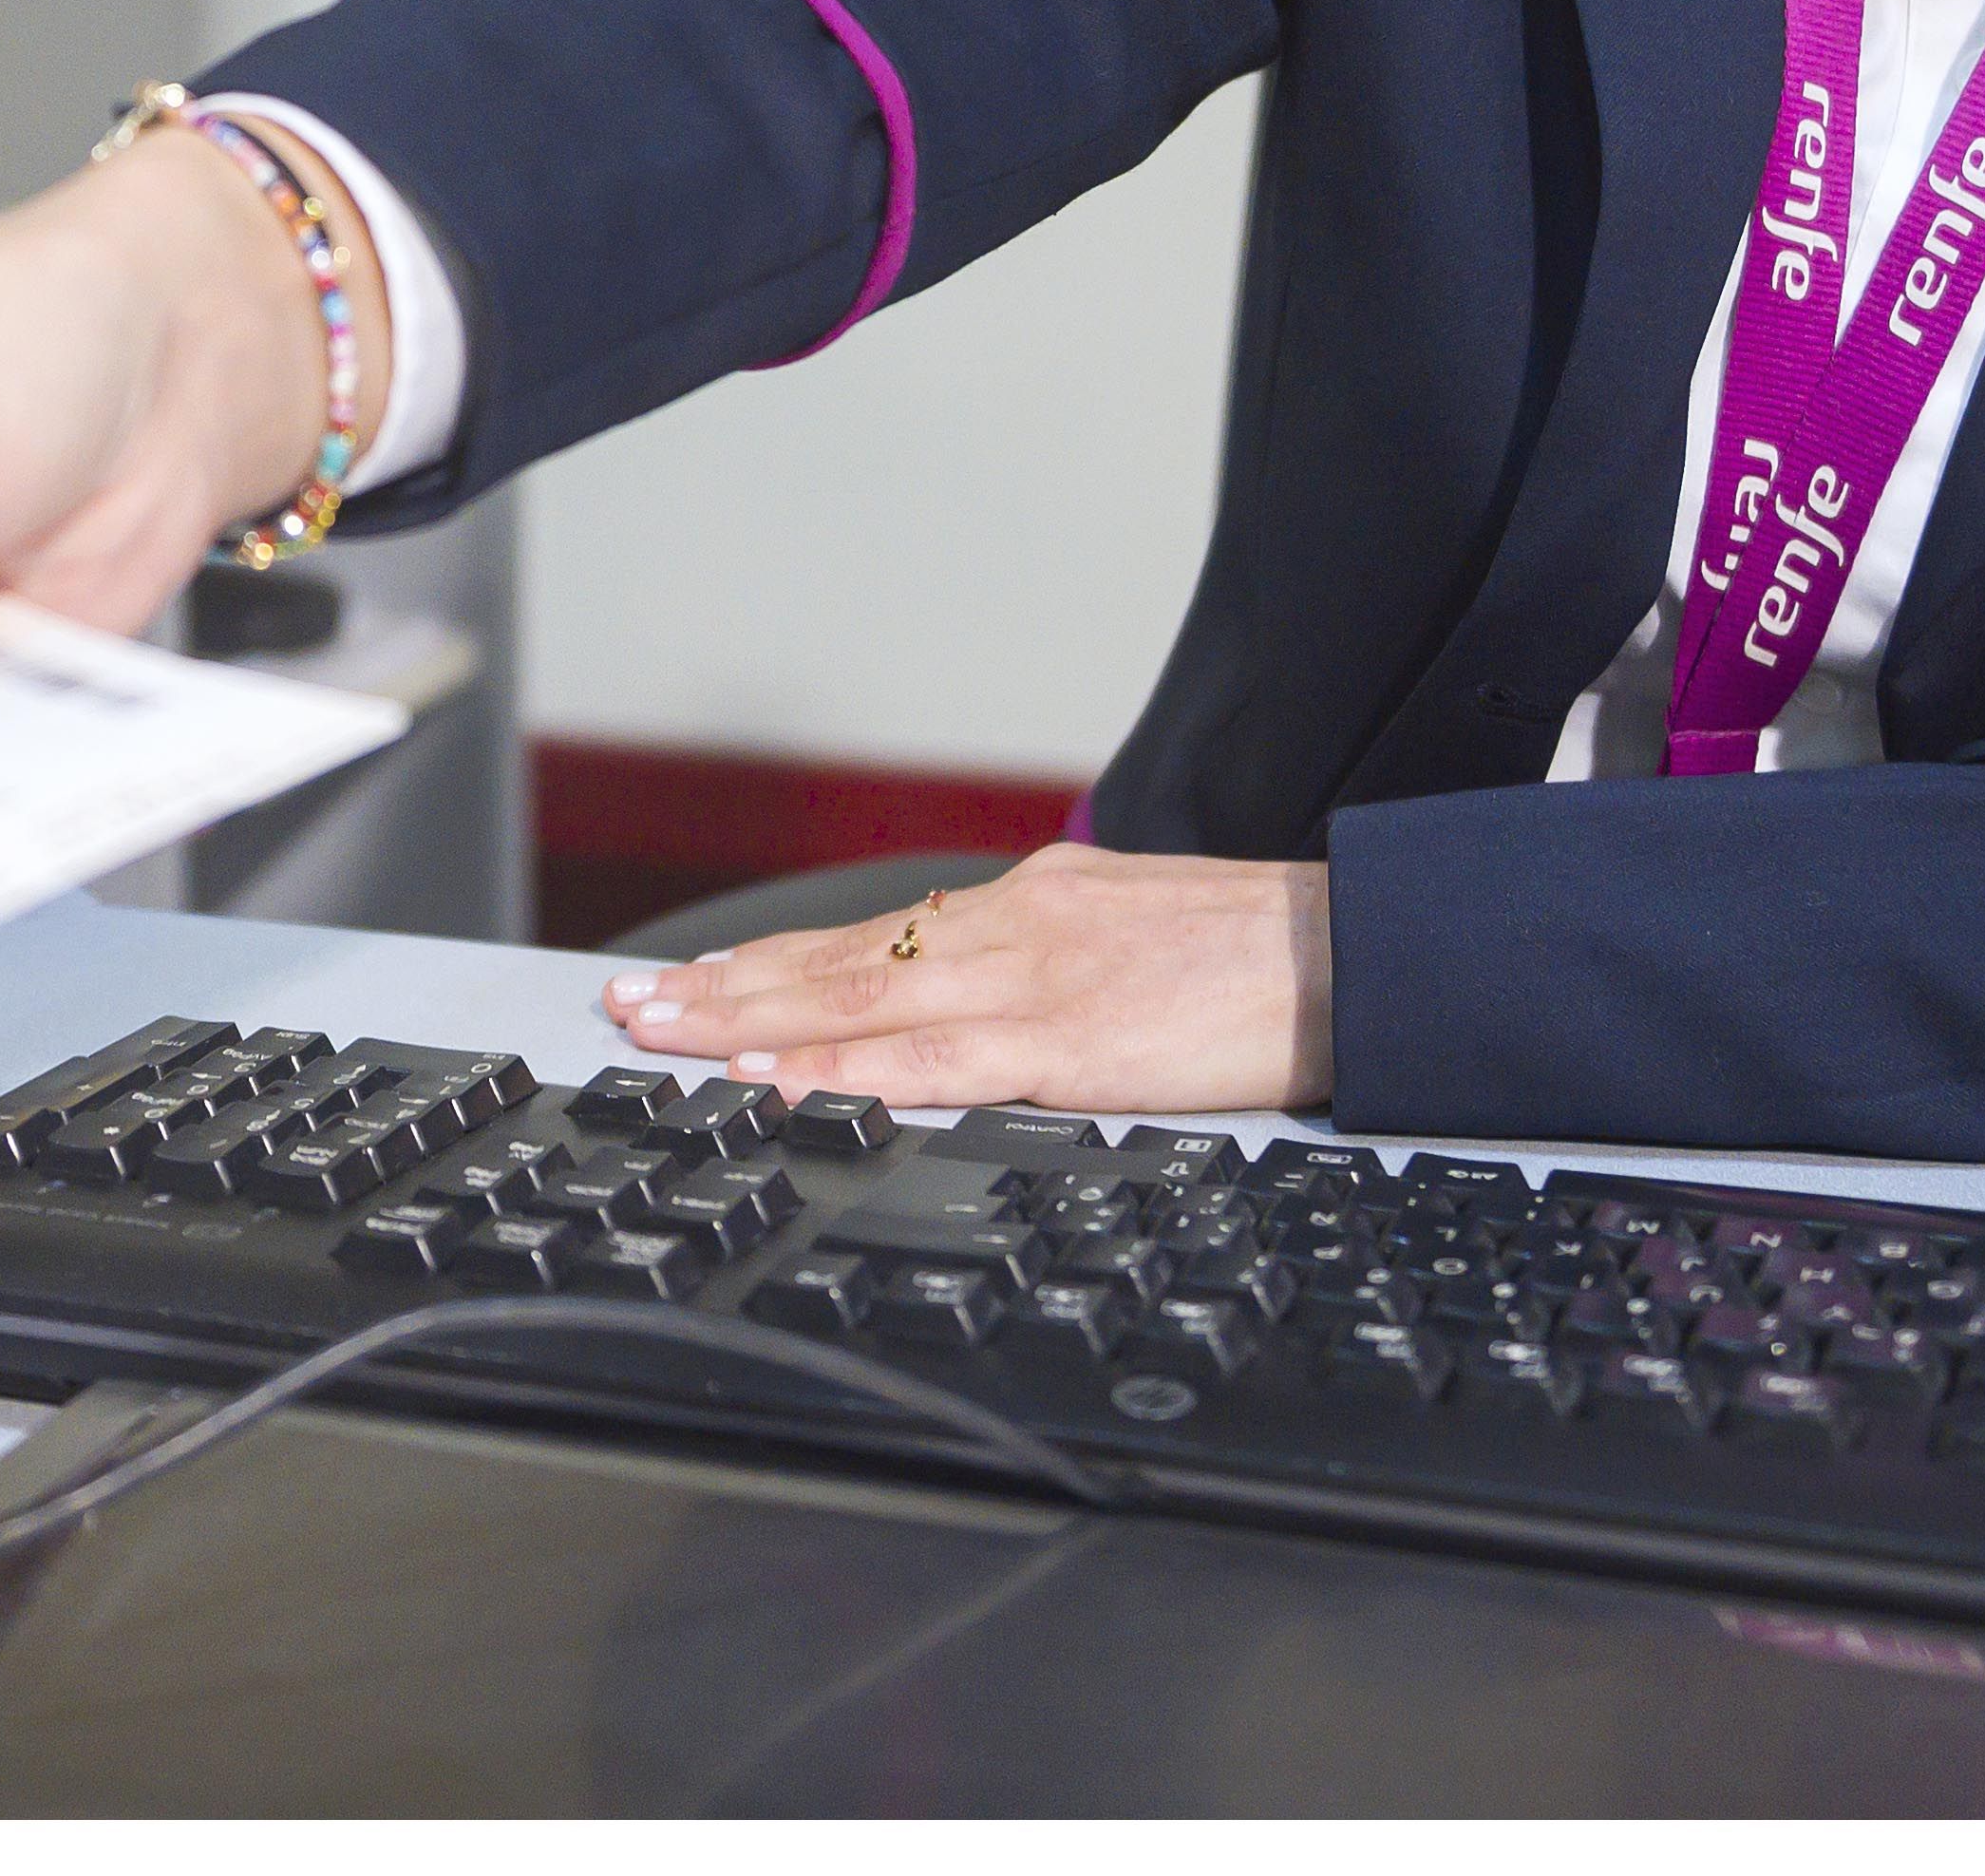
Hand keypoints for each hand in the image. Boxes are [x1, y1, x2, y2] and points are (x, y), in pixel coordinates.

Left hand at [596, 847, 1333, 1116]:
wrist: (1353, 950)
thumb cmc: (1257, 955)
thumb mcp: (1132, 935)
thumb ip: (1052, 965)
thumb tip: (987, 997)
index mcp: (1029, 907)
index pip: (872, 940)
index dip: (774, 964)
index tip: (694, 980)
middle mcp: (1013, 928)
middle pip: (839, 960)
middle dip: (726, 986)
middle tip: (631, 1005)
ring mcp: (1035, 979)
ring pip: (862, 998)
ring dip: (753, 1018)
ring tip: (669, 1034)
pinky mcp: (1071, 1040)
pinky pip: (937, 1058)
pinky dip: (850, 1065)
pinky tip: (786, 1077)